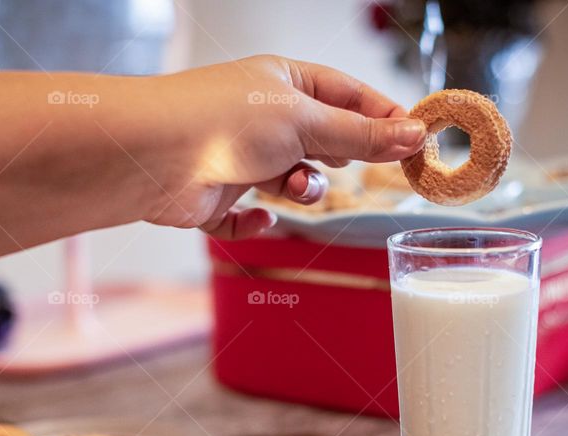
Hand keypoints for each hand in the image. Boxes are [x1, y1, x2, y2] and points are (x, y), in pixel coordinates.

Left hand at [142, 55, 425, 238]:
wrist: (152, 156)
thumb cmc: (223, 121)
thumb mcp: (307, 122)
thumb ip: (361, 136)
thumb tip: (414, 135)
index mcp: (283, 82)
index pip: (348, 95)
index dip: (382, 117)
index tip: (414, 142)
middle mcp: (261, 117)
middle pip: (321, 140)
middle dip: (338, 158)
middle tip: (355, 170)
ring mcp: (238, 157)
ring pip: (289, 182)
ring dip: (300, 190)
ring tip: (294, 187)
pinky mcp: (215, 197)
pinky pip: (247, 218)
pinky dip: (256, 222)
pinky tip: (259, 216)